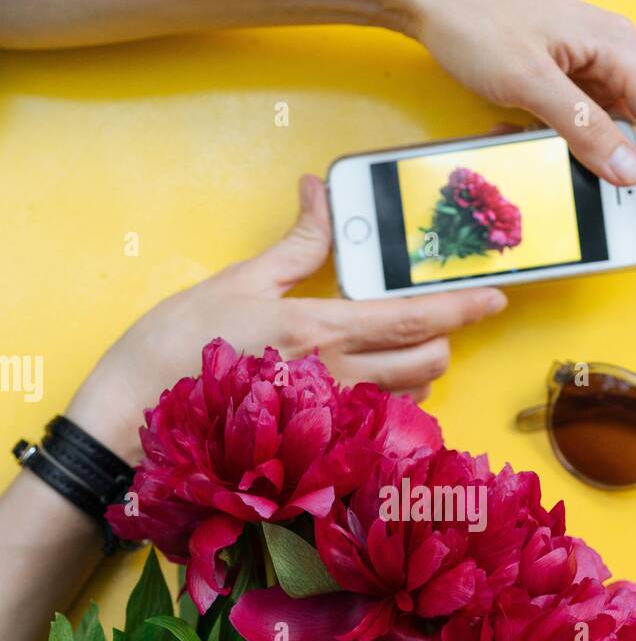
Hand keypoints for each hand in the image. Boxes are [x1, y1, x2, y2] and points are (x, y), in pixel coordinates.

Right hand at [66, 176, 506, 464]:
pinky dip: (386, 406)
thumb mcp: (238, 281)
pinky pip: (375, 428)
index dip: (463, 307)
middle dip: (440, 342)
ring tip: (389, 355)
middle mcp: (336, 381)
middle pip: (427, 365)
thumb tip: (318, 192)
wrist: (134, 422)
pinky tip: (360, 390)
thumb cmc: (176, 347)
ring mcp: (328, 421)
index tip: (495, 297)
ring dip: (414, 376)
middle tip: (427, 323)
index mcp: (321, 331)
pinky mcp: (314, 449)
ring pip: (408, 400)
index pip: (414, 319)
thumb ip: (296, 244)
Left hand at [404, 0, 635, 238]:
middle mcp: (613, 56)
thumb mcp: (530, 82)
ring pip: (603, 131)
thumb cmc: (478, 19)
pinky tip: (512, 133)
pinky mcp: (561, 76)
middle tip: (597, 211)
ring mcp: (587, 66)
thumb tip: (630, 172)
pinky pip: (572, 122)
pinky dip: (550, 140)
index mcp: (620, 49)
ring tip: (533, 155)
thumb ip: (584, 128)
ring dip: (575, 156)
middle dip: (620, 173)